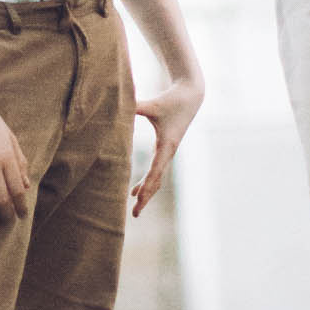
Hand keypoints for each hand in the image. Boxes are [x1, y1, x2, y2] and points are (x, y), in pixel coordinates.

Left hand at [132, 76, 203, 214]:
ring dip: (147, 192)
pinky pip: (156, 170)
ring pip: (157, 178)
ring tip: (135, 207)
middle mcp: (168, 152)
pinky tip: (135, 190)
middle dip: (146, 197)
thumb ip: (135, 106)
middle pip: (157, 181)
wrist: (190, 95)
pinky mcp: (165, 147)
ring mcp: (168, 151)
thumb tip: (118, 105)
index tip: (137, 201)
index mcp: (166, 146)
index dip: (146, 187)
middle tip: (134, 214)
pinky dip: (147, 181)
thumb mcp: (153, 105)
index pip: (155, 172)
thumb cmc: (171, 99)